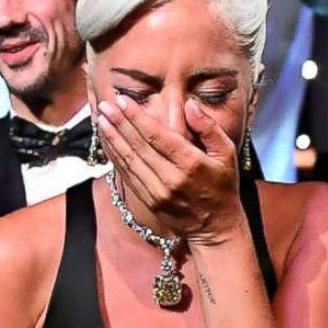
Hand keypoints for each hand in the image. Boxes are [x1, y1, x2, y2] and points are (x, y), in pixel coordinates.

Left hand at [96, 96, 243, 244]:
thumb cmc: (223, 186)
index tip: (122, 100)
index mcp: (190, 164)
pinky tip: (108, 143)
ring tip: (101, 120)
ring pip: (129, 161)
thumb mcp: (227, 153)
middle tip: (104, 105)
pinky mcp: (149, 201)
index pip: (157, 136)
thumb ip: (208, 127)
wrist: (215, 227)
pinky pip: (127, 176)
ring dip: (112, 139)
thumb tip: (189, 104)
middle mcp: (171, 179)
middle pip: (139, 146)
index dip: (137, 117)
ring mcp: (157, 192)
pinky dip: (116, 157)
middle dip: (119, 123)